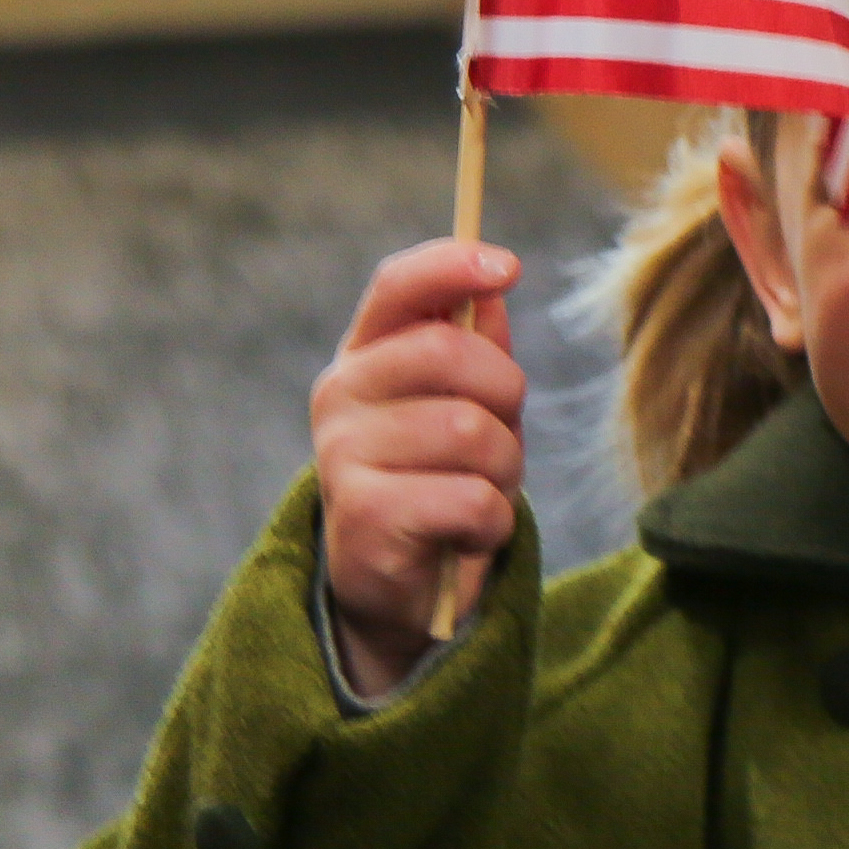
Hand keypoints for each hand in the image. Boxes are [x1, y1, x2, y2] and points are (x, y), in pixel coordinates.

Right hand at [310, 239, 528, 693]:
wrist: (397, 583)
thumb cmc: (441, 474)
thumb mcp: (467, 404)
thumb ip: (475, 345)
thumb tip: (490, 286)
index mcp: (365, 355)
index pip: (397, 288)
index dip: (451, 266)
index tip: (508, 266)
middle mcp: (340, 395)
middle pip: (452, 354)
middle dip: (506, 396)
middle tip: (498, 437)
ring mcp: (343, 455)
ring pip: (474, 432)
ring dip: (505, 469)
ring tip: (478, 491)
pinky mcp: (365, 515)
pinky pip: (473, 499)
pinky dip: (492, 522)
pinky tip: (465, 533)